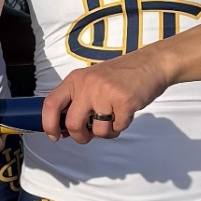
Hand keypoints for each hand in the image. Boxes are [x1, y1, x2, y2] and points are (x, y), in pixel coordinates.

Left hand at [43, 50, 168, 143]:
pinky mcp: (124, 102)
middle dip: (80, 137)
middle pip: (73, 124)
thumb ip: (77, 100)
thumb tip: (64, 129)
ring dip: (106, 131)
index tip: (54, 135)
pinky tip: (126, 111)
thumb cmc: (121, 76)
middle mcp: (88, 85)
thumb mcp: (92, 81)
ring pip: (98, 131)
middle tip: (88, 135)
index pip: (51, 103)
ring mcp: (106, 93)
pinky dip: (121, 126)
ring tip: (114, 117)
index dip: (48, 124)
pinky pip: (117, 128)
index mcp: (76, 79)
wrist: (151, 64)